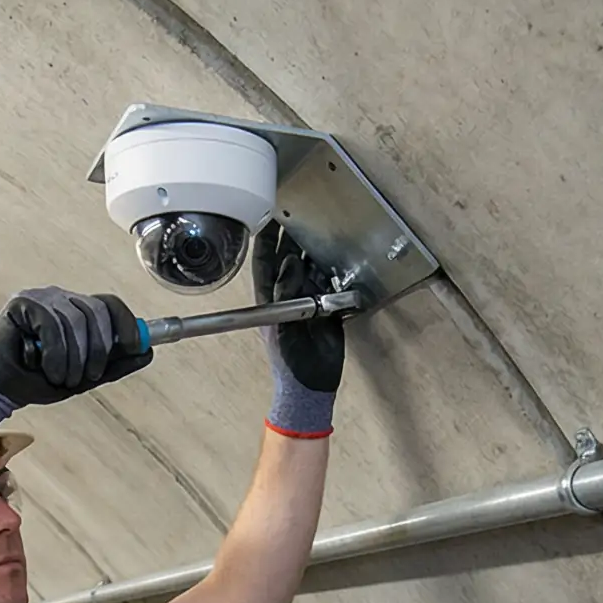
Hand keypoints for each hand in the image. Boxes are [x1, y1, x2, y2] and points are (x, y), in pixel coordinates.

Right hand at [0, 286, 150, 407]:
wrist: (1, 388)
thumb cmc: (38, 378)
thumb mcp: (83, 377)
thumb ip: (113, 365)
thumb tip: (147, 352)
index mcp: (78, 311)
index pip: (110, 305)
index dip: (126, 323)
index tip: (135, 346)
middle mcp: (62, 299)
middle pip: (96, 312)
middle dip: (99, 349)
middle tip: (89, 376)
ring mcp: (42, 298)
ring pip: (75, 321)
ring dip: (74, 359)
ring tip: (62, 378)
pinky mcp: (23, 302)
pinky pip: (52, 324)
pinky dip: (55, 353)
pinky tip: (48, 368)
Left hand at [253, 224, 345, 395]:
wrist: (311, 385)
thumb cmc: (288, 363)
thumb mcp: (281, 327)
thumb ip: (285, 293)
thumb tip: (290, 263)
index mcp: (269, 299)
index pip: (264, 261)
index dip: (267, 239)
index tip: (272, 217)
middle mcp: (288, 296)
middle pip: (289, 260)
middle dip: (294, 240)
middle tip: (302, 217)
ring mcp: (308, 301)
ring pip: (310, 269)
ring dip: (315, 253)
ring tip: (322, 232)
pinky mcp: (328, 309)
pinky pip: (330, 285)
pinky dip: (334, 272)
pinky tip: (338, 259)